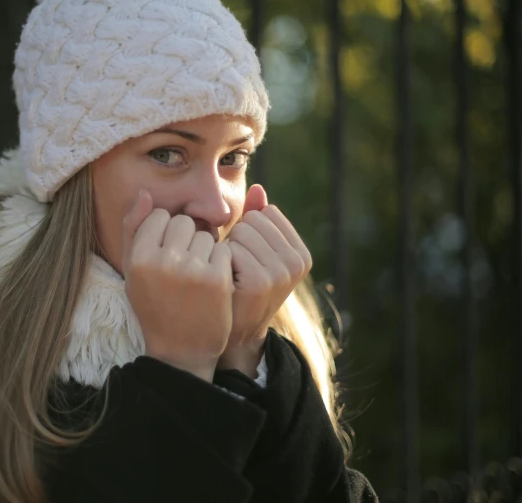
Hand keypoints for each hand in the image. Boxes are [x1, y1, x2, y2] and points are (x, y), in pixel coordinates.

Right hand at [122, 189, 234, 381]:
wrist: (181, 349)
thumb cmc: (154, 304)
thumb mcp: (133, 270)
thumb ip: (134, 230)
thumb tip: (145, 193)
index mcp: (138, 258)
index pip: (158, 216)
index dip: (165, 233)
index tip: (165, 255)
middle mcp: (162, 261)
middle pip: (183, 222)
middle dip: (186, 239)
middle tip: (183, 267)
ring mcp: (190, 270)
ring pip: (205, 234)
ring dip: (205, 250)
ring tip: (196, 276)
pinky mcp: (216, 278)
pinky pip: (223, 249)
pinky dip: (220, 262)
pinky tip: (212, 282)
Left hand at [218, 185, 312, 376]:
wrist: (232, 334)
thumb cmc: (239, 287)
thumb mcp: (255, 252)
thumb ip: (257, 220)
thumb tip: (257, 188)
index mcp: (301, 253)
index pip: (265, 212)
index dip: (247, 231)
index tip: (248, 258)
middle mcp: (297, 263)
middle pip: (253, 220)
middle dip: (237, 240)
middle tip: (237, 270)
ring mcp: (281, 273)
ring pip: (241, 232)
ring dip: (227, 250)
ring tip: (231, 276)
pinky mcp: (260, 282)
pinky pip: (231, 249)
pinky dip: (221, 262)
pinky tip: (225, 283)